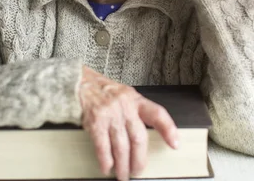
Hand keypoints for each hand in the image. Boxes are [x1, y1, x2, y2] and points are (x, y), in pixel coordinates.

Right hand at [79, 66, 178, 180]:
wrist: (78, 83)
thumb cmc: (101, 90)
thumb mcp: (124, 94)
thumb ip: (135, 111)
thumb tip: (143, 136)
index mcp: (135, 99)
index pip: (157, 114)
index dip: (168, 129)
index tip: (175, 144)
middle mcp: (125, 107)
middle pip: (138, 138)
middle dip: (139, 160)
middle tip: (138, 171)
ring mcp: (110, 114)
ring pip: (122, 147)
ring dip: (123, 165)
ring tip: (123, 174)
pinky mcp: (95, 122)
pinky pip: (103, 147)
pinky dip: (106, 160)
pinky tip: (107, 167)